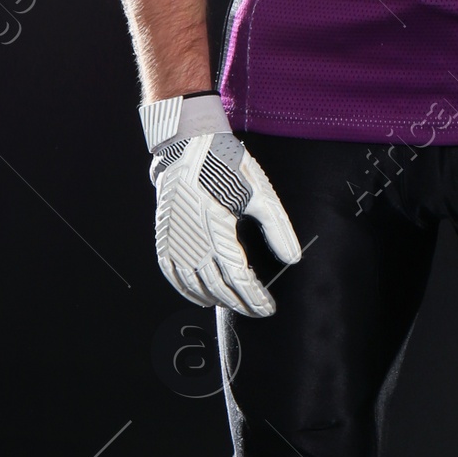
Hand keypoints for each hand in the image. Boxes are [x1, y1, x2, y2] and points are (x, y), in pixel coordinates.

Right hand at [142, 96, 300, 315]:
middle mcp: (192, 240)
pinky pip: (171, 272)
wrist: (188, 145)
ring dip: (215, 299)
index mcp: (217, 230)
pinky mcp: (164, 235)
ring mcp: (174, 240)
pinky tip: (201, 296)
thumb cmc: (227, 166)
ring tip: (233, 305)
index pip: (239, 278)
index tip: (268, 308)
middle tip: (257, 310)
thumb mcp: (260, 193)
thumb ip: (278, 228)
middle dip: (239, 303)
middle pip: (217, 287)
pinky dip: (186, 289)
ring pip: (193, 284)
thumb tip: (293, 259)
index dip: (255, 298)